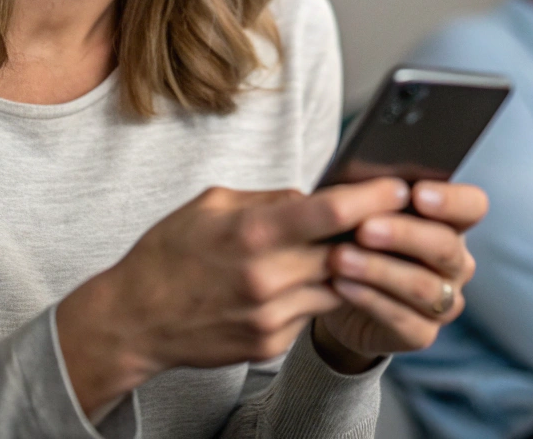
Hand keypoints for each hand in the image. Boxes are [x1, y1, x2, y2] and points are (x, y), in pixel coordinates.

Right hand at [55, 179, 410, 413]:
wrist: (134, 320)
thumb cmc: (169, 253)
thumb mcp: (212, 203)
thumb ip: (269, 198)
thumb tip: (314, 196)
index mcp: (253, 234)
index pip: (332, 213)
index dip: (373, 197)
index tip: (398, 186)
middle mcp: (268, 278)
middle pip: (347, 252)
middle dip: (372, 233)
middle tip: (393, 215)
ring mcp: (271, 317)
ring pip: (338, 287)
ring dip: (348, 267)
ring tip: (354, 247)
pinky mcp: (271, 345)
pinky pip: (310, 313)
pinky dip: (313, 294)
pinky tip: (300, 281)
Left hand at [313, 181, 487, 370]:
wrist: (335, 293)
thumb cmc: (353, 236)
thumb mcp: (360, 209)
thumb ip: (371, 193)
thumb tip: (366, 180)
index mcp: (451, 222)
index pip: (472, 206)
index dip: (451, 200)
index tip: (417, 193)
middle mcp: (456, 262)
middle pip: (445, 246)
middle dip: (403, 235)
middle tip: (364, 228)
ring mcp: (444, 301)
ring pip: (423, 286)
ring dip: (379, 270)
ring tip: (340, 258)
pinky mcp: (422, 333)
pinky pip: (403, 318)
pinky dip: (369, 299)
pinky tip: (341, 285)